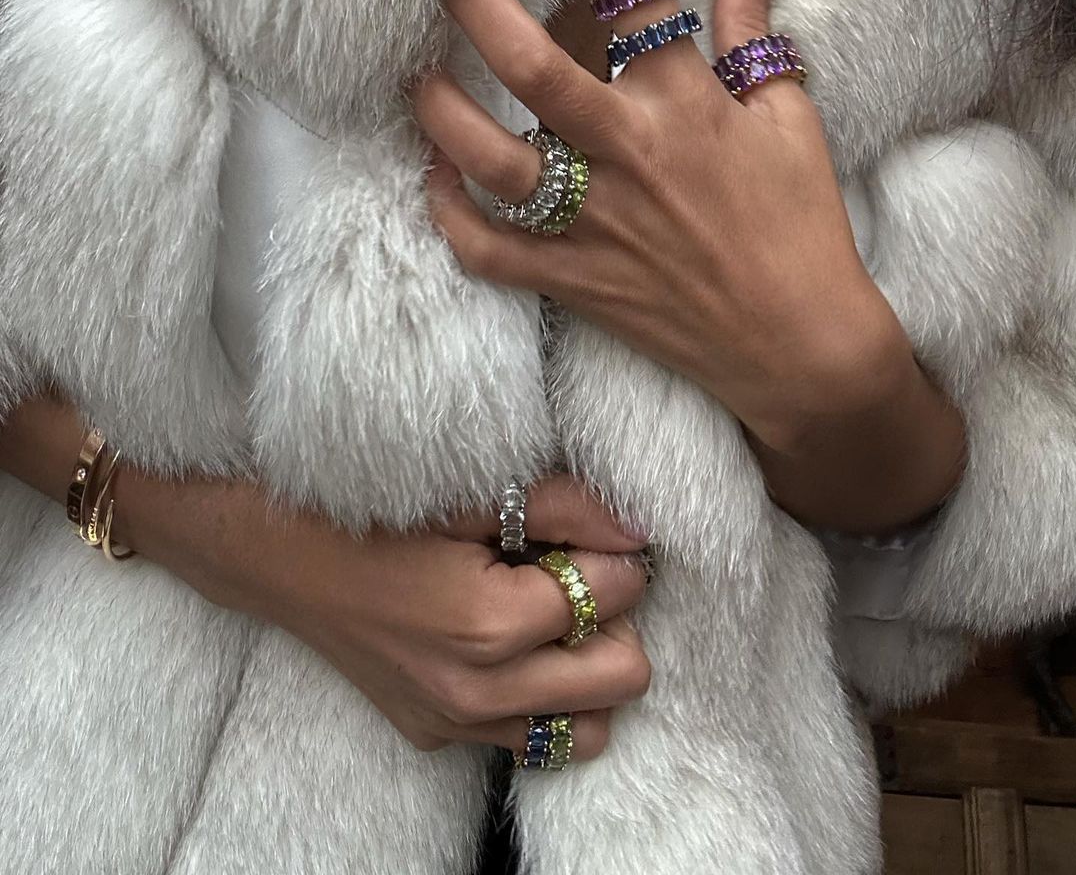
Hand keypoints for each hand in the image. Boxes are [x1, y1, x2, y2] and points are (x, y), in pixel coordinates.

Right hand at [117, 469, 650, 756]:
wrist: (276, 558)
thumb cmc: (368, 513)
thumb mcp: (467, 495)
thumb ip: (565, 507)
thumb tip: (640, 529)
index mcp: (490, 624)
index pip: (619, 592)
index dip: (615, 552)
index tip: (582, 533)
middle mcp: (480, 691)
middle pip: (626, 672)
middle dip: (614, 616)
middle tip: (568, 574)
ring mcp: (457, 725)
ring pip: (592, 725)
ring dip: (586, 669)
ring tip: (542, 618)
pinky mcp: (436, 737)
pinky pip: (531, 739)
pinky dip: (542, 699)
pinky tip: (506, 649)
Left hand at [413, 0, 907, 453]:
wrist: (797, 344)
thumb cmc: (801, 230)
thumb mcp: (789, 121)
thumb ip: (754, 36)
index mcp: (686, 109)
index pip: (637, 0)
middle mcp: (629, 157)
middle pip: (533, 69)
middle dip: (479, 8)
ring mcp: (593, 224)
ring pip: (491, 160)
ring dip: (441, 112)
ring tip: (414, 76)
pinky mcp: (572, 281)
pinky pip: (488, 252)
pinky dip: (450, 217)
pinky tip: (434, 180)